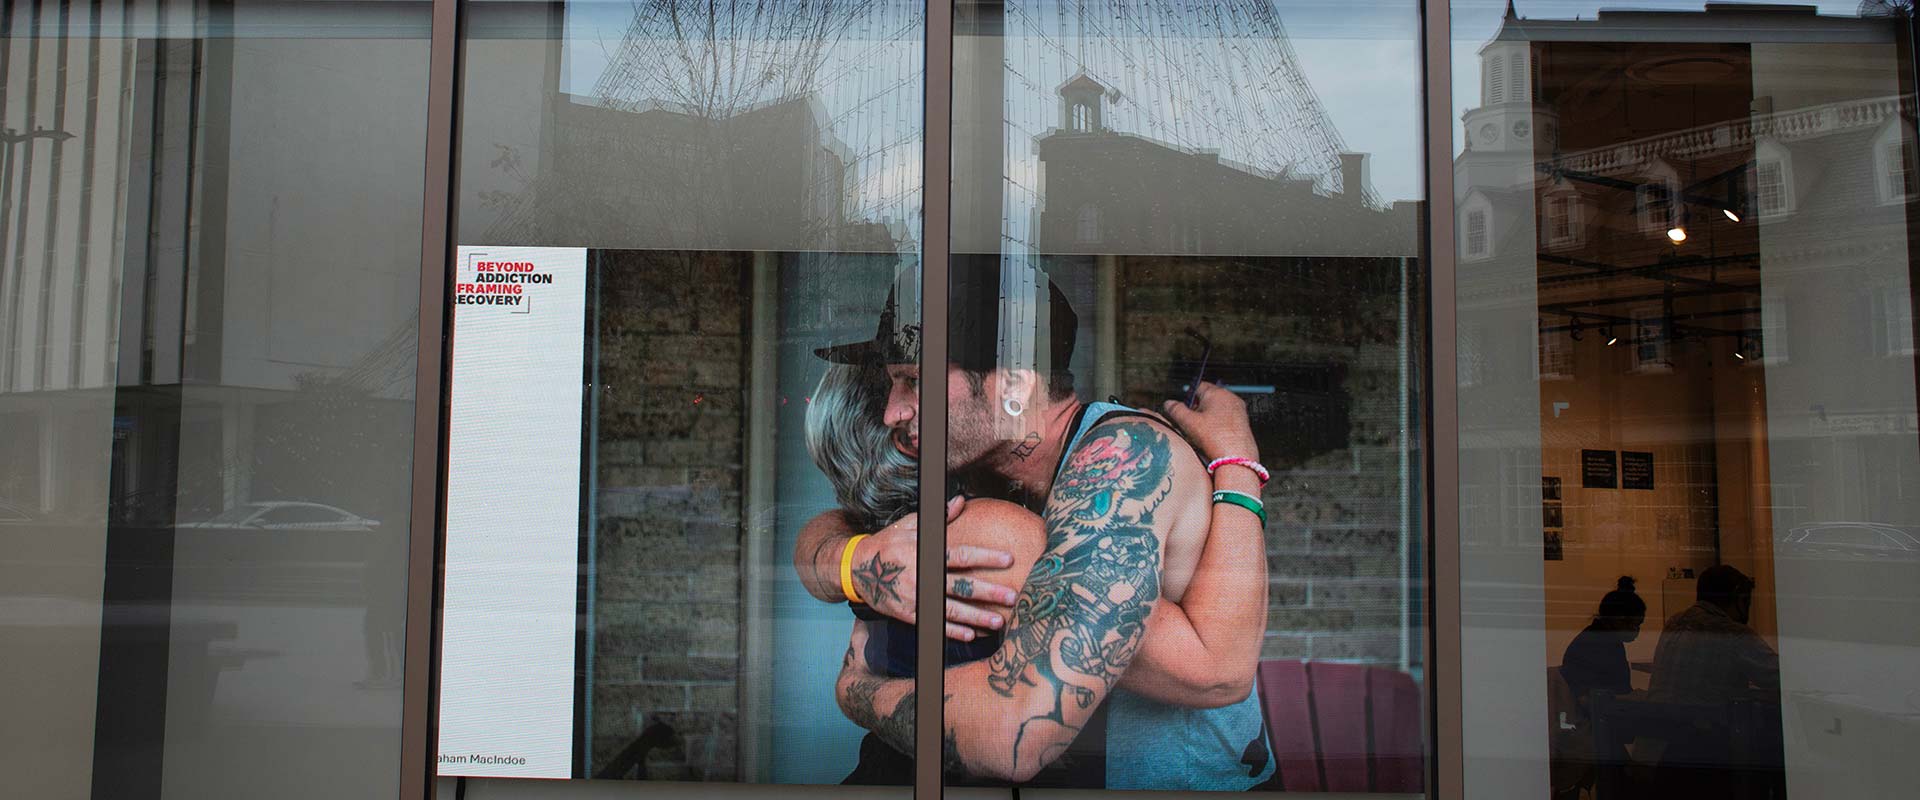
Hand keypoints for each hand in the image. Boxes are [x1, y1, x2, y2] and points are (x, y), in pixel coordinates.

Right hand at [852, 496, 1019, 640]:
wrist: (856, 568)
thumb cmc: (888, 543)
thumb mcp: (910, 526)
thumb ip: (938, 519)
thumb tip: (961, 501)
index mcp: (926, 553)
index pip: (961, 555)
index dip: (985, 557)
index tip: (1009, 559)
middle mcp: (923, 577)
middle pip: (961, 586)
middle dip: (988, 592)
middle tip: (1013, 597)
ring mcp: (916, 598)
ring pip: (952, 610)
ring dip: (977, 617)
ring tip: (999, 621)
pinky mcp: (909, 614)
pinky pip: (935, 625)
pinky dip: (952, 631)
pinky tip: (971, 635)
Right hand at [1161, 381, 1258, 463]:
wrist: (1236, 457)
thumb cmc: (1215, 438)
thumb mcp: (1189, 423)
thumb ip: (1176, 410)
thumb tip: (1169, 403)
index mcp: (1216, 393)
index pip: (1198, 386)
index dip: (1188, 397)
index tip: (1183, 409)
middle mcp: (1230, 398)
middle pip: (1209, 398)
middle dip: (1198, 408)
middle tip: (1191, 423)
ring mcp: (1238, 409)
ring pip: (1218, 408)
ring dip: (1208, 417)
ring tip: (1202, 432)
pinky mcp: (1243, 422)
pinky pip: (1226, 418)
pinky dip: (1218, 425)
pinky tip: (1213, 437)